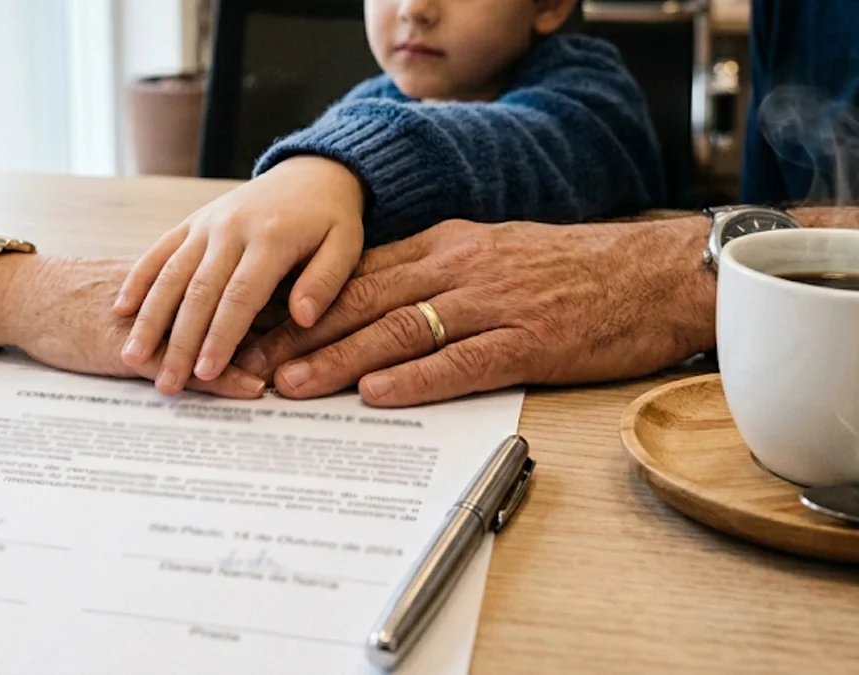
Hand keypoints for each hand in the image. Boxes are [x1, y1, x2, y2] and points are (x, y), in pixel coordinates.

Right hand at [112, 156, 364, 395]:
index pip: (240, 296)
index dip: (220, 337)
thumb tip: (302, 318)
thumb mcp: (346, 246)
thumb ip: (325, 282)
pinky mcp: (191, 222)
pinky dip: (138, 280)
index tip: (206, 373)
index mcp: (270, 238)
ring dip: (149, 317)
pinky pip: (158, 251)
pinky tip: (122, 310)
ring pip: (170, 274)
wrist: (311, 171)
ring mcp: (205, 224)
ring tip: (133, 354)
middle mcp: (230, 228)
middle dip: (179, 341)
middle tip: (167, 382)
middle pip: (197, 291)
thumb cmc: (331, 218)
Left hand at [236, 217, 716, 406]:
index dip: (304, 303)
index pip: (358, 274)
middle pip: (363, 300)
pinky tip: (376, 394)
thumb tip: (376, 302)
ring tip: (293, 384)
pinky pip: (461, 360)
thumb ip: (435, 273)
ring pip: (400, 329)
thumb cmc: (573, 270)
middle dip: (302, 333)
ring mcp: (494, 303)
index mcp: (448, 246)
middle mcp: (461, 268)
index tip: (260, 327)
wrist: (653, 272)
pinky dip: (415, 379)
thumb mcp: (493, 252)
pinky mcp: (529, 341)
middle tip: (253, 361)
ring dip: (340, 359)